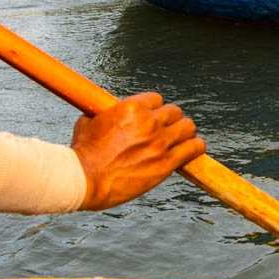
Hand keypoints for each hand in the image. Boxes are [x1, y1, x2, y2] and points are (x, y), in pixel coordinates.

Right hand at [72, 92, 204, 210]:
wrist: (85, 179)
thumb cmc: (82, 152)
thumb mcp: (89, 121)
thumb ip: (105, 113)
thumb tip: (106, 109)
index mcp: (131, 107)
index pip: (157, 99)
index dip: (154, 109)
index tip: (152, 117)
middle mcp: (149, 122)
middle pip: (174, 112)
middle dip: (170, 120)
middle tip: (166, 131)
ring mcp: (160, 142)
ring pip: (187, 127)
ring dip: (185, 132)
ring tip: (181, 139)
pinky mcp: (166, 163)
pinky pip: (193, 148)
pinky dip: (195, 147)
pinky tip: (192, 149)